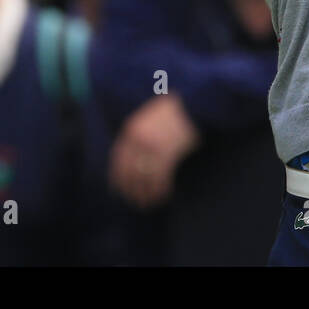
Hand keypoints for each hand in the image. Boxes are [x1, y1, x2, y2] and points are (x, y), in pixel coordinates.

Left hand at [107, 94, 200, 209]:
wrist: (191, 105)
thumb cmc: (173, 110)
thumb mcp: (148, 117)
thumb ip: (139, 133)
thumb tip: (136, 157)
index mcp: (131, 129)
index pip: (118, 159)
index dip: (117, 177)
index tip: (118, 190)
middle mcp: (137, 140)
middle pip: (129, 172)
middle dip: (131, 190)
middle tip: (136, 202)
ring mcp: (151, 148)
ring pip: (144, 179)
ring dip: (147, 195)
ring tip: (149, 204)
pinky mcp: (166, 155)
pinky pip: (160, 179)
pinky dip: (161, 190)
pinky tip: (164, 196)